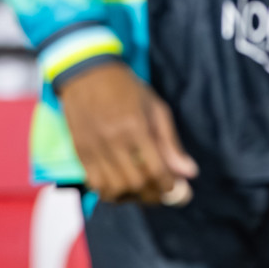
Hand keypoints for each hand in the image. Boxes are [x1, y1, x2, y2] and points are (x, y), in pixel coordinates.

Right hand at [57, 61, 197, 204]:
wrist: (85, 71)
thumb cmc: (125, 87)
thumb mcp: (155, 107)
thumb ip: (171, 141)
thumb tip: (189, 172)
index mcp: (136, 126)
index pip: (156, 170)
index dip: (168, 186)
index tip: (172, 186)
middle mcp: (113, 139)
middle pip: (136, 183)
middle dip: (152, 194)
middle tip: (157, 191)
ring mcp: (93, 145)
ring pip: (114, 188)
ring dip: (130, 196)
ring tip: (138, 190)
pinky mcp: (79, 149)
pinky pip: (94, 182)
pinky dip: (108, 191)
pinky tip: (117, 185)